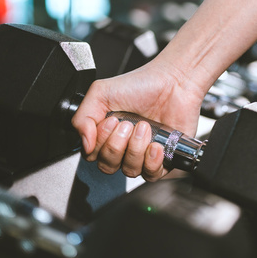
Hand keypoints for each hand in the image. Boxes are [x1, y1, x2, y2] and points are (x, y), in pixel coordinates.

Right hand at [72, 60, 204, 180]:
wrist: (174, 82)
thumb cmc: (142, 84)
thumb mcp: (101, 92)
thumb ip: (82, 117)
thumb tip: (84, 144)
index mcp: (107, 133)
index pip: (92, 155)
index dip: (100, 143)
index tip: (111, 121)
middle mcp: (124, 146)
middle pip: (108, 166)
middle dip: (117, 145)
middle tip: (127, 124)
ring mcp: (143, 154)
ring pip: (130, 170)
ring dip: (136, 149)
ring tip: (144, 127)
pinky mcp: (163, 159)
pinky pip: (152, 175)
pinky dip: (152, 161)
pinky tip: (156, 145)